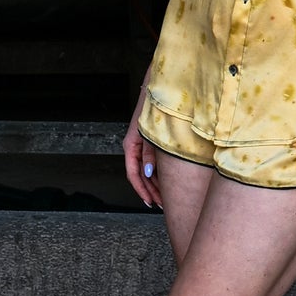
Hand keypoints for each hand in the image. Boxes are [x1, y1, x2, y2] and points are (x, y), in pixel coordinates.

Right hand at [124, 95, 162, 210]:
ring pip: (145, 170)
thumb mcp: (150, 134)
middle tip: (161, 204)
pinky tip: (165, 181)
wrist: (158, 91)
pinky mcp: (148, 142)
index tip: (149, 202)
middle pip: (139, 175)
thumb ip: (149, 153)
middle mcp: (133, 147)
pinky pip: (150, 162)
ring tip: (165, 197)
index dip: (141, 189)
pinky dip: (157, 173)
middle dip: (150, 191)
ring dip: (154, 184)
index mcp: (130, 146)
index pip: (133, 174)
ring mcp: (140, 145)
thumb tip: (148, 173)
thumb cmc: (153, 109)